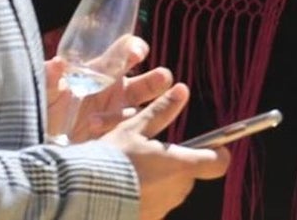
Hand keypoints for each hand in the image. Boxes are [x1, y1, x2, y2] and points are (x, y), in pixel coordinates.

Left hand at [46, 35, 172, 142]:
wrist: (45, 150)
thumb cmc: (46, 115)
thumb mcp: (46, 96)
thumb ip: (50, 80)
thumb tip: (57, 62)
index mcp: (104, 72)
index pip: (128, 52)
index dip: (135, 49)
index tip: (136, 55)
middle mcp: (119, 92)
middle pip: (150, 81)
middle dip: (158, 78)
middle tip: (161, 77)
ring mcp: (123, 116)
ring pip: (149, 110)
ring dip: (155, 109)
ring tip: (114, 120)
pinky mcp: (124, 139)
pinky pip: (136, 136)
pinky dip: (127, 137)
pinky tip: (107, 139)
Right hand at [101, 83, 229, 219]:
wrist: (77, 200)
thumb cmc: (108, 161)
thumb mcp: (133, 130)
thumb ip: (160, 112)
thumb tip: (182, 90)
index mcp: (181, 166)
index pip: (218, 163)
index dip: (217, 154)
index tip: (211, 146)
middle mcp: (177, 191)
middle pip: (189, 176)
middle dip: (175, 166)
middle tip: (150, 156)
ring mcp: (161, 210)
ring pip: (170, 191)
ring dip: (158, 182)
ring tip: (130, 173)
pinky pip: (152, 206)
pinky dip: (142, 198)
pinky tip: (121, 191)